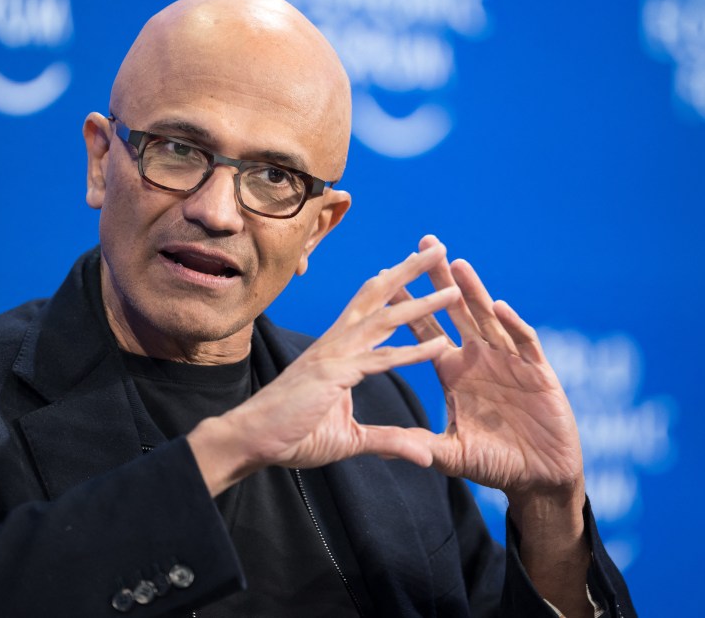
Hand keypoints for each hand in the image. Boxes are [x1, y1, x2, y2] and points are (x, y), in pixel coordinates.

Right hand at [189, 245, 453, 495]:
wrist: (252, 440)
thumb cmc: (292, 434)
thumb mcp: (351, 438)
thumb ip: (389, 440)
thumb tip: (424, 455)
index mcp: (336, 350)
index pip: (368, 308)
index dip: (390, 285)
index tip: (409, 266)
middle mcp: (336, 344)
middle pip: (378, 298)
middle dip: (409, 272)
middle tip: (437, 250)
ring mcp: (334, 356)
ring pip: (385, 321)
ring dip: (421, 303)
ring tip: (452, 290)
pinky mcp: (334, 375)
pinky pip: (380, 361)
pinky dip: (412, 353)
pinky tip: (440, 345)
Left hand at [397, 235, 592, 616]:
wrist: (538, 479)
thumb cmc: (495, 464)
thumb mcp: (452, 454)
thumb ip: (420, 445)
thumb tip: (382, 446)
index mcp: (454, 371)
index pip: (426, 330)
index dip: (408, 306)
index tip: (388, 278)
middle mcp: (479, 358)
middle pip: (455, 311)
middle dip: (440, 279)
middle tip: (424, 244)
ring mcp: (509, 362)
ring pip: (488, 319)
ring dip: (474, 291)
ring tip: (457, 264)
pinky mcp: (538, 373)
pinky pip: (524, 344)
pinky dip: (512, 326)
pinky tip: (498, 309)